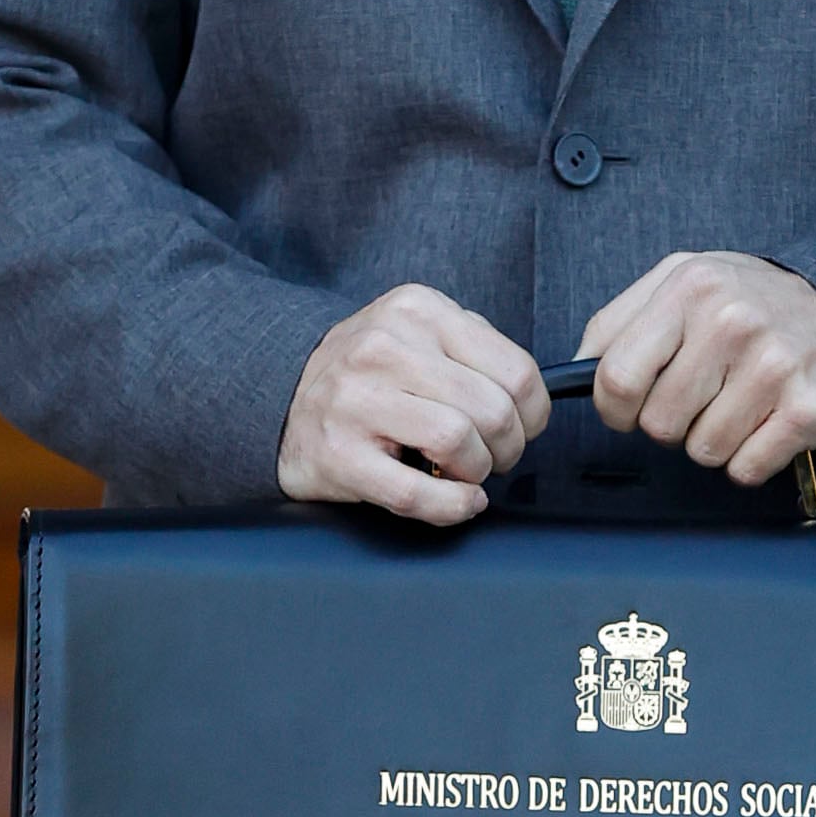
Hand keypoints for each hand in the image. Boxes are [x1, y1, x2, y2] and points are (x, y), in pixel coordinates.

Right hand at [278, 285, 549, 527]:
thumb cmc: (367, 375)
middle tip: (495, 458)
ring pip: (458, 441)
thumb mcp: (417, 333)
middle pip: (493, 410)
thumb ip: (473, 347)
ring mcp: (356, 400)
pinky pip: (414, 492)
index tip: (524, 428)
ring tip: (465, 473)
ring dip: (477, 473)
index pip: (516, 369)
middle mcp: (384, 347)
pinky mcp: (337, 454)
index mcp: (416, 310)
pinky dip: (451, 506)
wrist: (281, 401)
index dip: (534, 414)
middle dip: (509, 448)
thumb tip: (532, 394)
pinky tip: (458, 500)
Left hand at [578, 253, 815, 487]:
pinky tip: (768, 423)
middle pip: (658, 423)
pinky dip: (752, 458)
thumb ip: (621, 319)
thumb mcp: (685, 281)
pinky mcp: (809, 409)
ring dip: (715, 441)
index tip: (629, 409)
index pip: (617, 377)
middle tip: (705, 396)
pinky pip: (746, 468)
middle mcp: (733, 321)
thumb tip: (576, 367)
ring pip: (701, 451)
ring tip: (741, 404)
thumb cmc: (754, 304)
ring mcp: (776, 365)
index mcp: (691, 286)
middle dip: (673, 423)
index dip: (614, 408)